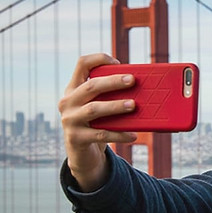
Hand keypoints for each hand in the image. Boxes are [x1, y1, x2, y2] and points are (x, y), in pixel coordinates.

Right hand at [58, 53, 137, 190]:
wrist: (82, 153)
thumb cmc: (97, 123)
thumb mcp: (99, 106)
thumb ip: (111, 96)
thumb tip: (143, 88)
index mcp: (74, 88)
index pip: (82, 65)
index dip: (99, 59)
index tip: (118, 62)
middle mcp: (68, 102)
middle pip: (90, 86)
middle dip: (112, 82)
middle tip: (132, 80)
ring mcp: (70, 120)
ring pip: (94, 109)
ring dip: (115, 106)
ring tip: (133, 105)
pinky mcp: (76, 138)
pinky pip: (101, 134)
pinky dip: (119, 134)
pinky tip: (133, 135)